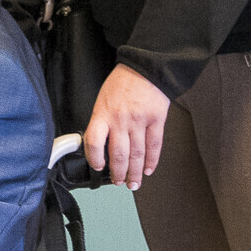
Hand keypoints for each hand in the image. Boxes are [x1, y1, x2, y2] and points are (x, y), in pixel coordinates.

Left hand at [83, 64, 170, 189]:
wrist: (145, 68)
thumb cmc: (123, 82)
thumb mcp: (102, 99)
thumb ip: (101, 121)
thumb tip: (98, 144)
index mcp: (103, 113)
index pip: (94, 142)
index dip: (94, 158)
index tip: (97, 167)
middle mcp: (120, 119)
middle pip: (119, 154)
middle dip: (118, 173)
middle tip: (119, 182)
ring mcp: (140, 121)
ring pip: (137, 154)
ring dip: (135, 172)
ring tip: (133, 182)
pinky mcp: (156, 120)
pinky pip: (154, 145)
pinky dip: (152, 161)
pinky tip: (149, 169)